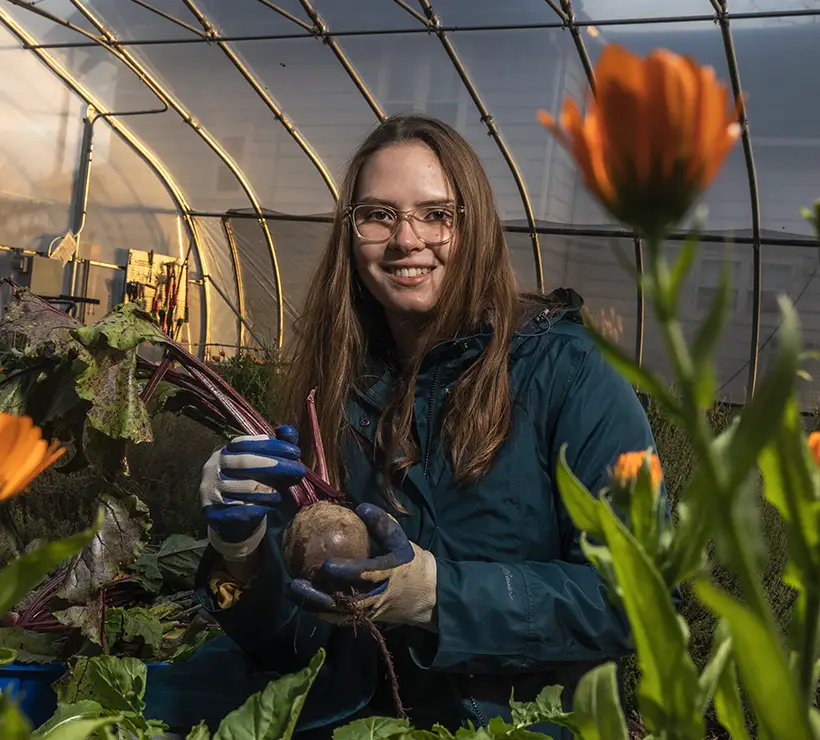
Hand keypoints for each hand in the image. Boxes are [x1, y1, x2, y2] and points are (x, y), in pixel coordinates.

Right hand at [200, 425, 305, 561]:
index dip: (273, 446)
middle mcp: (213, 466)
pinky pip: (242, 509)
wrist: (236, 521)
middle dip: (277, 465)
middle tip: (300, 471)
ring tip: (280, 495)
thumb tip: (288, 430)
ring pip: (247, 487)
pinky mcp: (212, 512)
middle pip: (247, 462)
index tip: (296, 452)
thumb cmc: (255, 486)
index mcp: (226, 451)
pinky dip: (260, 508)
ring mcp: (210, 489)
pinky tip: (269, 508)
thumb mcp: (268, 464)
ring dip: (270, 491)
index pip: (248, 443)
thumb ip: (278, 446)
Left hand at [290, 503, 437, 628]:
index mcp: (390, 574)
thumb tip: (360, 507)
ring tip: (292, 591)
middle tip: (295, 583)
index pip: (366, 575)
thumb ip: (381, 523)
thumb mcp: (401, 540)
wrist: (429, 596)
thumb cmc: (412, 563)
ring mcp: (371, 612)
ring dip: (313, 605)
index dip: (346, 572)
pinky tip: (303, 600)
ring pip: (338, 614)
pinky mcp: (365, 620)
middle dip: (317, 596)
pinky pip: (340, 618)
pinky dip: (320, 611)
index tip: (326, 565)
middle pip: (344, 602)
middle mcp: (378, 596)